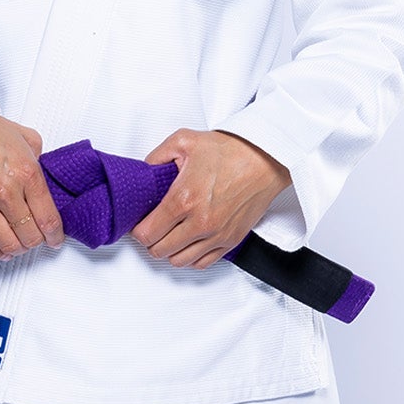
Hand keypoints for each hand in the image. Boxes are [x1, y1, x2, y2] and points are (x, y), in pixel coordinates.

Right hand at [0, 107, 64, 257]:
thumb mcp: (26, 137)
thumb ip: (41, 160)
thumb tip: (45, 179)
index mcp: (27, 173)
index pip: (48, 219)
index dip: (56, 236)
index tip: (56, 238)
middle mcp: (7, 192)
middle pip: (30, 236)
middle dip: (38, 242)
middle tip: (39, 239)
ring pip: (9, 244)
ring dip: (18, 249)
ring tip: (21, 244)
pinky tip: (2, 249)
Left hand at [130, 128, 292, 267]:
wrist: (265, 158)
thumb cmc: (230, 150)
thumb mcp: (184, 141)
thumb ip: (156, 156)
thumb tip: (144, 172)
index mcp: (183, 199)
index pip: (147, 233)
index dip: (138, 229)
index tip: (140, 223)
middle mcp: (200, 222)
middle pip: (159, 250)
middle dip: (151, 241)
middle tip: (153, 228)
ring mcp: (217, 235)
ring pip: (179, 261)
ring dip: (170, 251)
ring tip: (170, 236)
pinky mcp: (231, 240)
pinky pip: (202, 263)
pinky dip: (191, 257)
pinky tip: (189, 243)